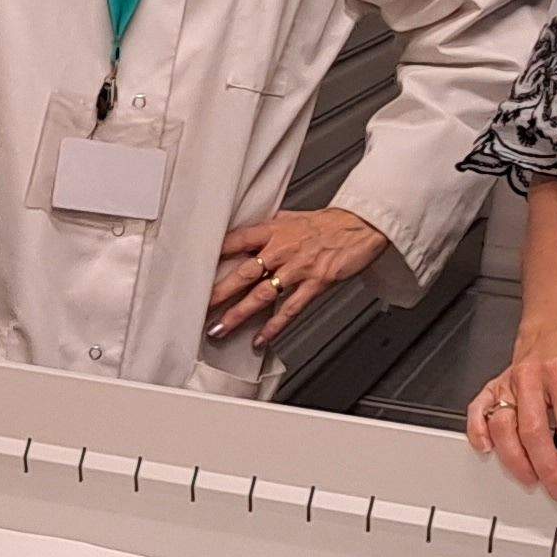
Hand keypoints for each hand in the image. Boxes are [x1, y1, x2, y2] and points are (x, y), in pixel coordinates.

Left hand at [208, 208, 389, 344]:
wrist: (362, 225)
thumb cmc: (329, 223)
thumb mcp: (292, 217)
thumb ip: (269, 229)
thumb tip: (247, 235)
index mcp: (274, 230)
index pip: (235, 241)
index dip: (213, 255)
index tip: (194, 269)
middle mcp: (282, 249)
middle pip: (243, 273)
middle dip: (218, 293)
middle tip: (198, 308)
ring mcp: (298, 268)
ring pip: (262, 295)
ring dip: (239, 314)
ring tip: (220, 329)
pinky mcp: (316, 283)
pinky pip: (290, 309)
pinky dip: (274, 327)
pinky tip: (260, 339)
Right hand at [465, 317, 556, 501]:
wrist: (552, 323)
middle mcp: (532, 378)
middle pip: (535, 431)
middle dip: (547, 467)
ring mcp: (508, 382)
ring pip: (503, 427)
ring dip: (515, 459)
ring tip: (530, 479)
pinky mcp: (492, 386)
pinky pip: (477, 411)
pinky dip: (478, 433)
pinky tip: (487, 450)